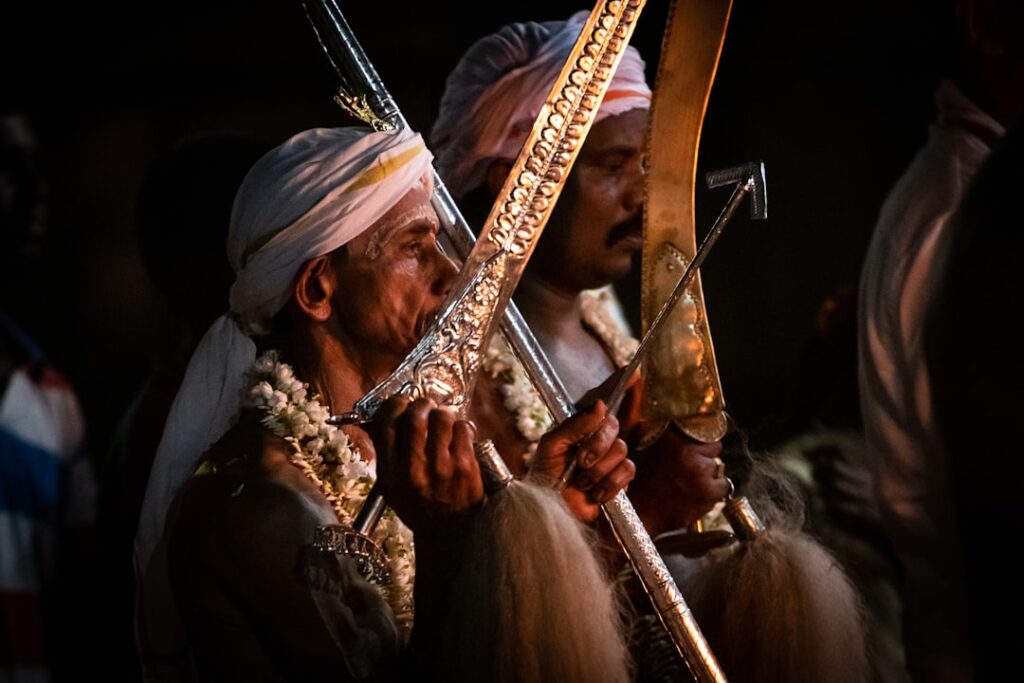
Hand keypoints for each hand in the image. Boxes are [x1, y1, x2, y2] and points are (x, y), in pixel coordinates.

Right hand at [369, 396, 483, 534]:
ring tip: (444, 419)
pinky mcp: (466, 467)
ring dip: (443, 412)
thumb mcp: (392, 487)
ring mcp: (442, 468)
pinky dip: (462, 426)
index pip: (387, 425)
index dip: (394, 405)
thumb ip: (387, 454)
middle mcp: (414, 471)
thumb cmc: (420, 507)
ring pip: (442, 418)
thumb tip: (380, 418)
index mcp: (391, 474)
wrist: (449, 534)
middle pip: (415, 417)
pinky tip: (459, 434)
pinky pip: (464, 429)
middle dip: (421, 404)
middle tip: (426, 406)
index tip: (401, 402)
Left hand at [531, 400, 634, 522]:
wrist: (551, 508)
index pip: (601, 411)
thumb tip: (600, 404)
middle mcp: (598, 441)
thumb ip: (574, 425)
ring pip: (621, 450)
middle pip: (613, 427)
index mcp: (581, 430)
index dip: (606, 410)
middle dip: (596, 446)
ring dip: (599, 470)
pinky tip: (595, 493)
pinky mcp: (620, 481)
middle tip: (580, 462)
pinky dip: (610, 483)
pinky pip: (627, 471)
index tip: (614, 398)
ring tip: (582, 483)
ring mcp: (610, 461)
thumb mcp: (552, 446)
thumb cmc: (546, 476)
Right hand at [628, 425, 729, 536]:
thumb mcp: (637, 444)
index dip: (698, 439)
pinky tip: (698, 493)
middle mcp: (688, 452)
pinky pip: (723, 485)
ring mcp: (700, 473)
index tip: (695, 445)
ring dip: (707, 473)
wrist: (637, 513)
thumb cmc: (634, 480)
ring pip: (716, 467)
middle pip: (713, 447)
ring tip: (690, 482)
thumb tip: (648, 395)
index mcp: (671, 438)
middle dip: (704, 455)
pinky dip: (714, 489)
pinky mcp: (708, 492)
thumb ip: (647, 421)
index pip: (702, 429)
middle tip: (689, 467)